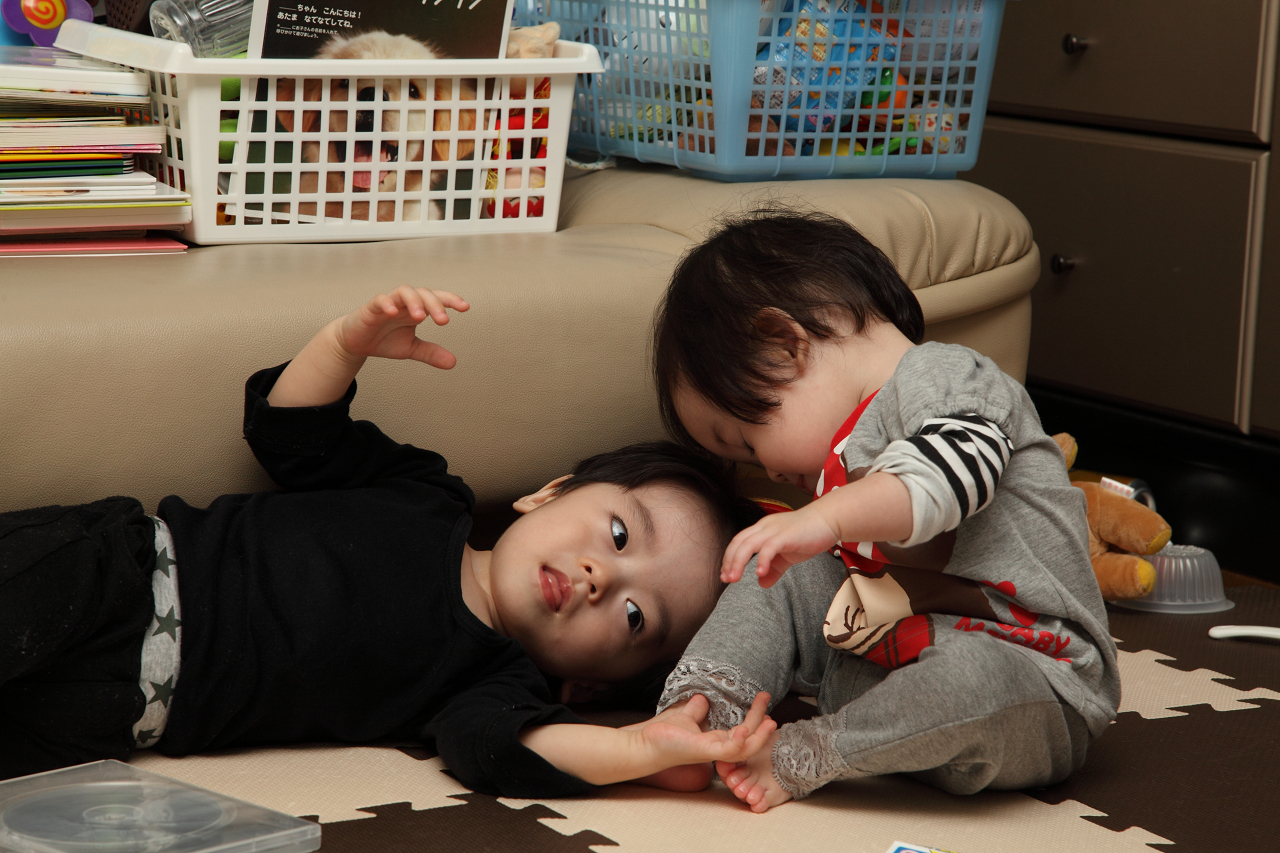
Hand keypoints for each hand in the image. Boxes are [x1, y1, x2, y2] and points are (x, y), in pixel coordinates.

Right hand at [335, 285, 469, 367]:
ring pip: (404, 291)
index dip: (450, 300)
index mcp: (416, 310)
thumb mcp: (411, 349)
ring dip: (414, 301)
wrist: (356, 343)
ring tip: (421, 317)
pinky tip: (394, 313)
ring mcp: (388, 304)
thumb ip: (431, 353)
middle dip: (435, 305)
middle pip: (423, 293)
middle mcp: (404, 304)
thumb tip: (453, 362)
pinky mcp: (370, 308)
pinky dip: (387, 304)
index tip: (465, 307)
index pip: (436, 299)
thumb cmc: (384, 340)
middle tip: (443, 321)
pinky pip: (380, 300)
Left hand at [631, 693, 775, 771]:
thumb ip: (696, 710)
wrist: (644, 744)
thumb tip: (702, 698)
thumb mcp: (685, 717)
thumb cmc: (664, 735)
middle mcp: (718, 748)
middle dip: (761, 720)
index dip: (756, 716)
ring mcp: (712, 752)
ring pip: (745, 749)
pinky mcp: (702, 751)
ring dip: (758, 736)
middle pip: (750, 738)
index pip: (744, 730)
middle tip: (767, 697)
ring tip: (769, 721)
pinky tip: (744, 729)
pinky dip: (738, 742)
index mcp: (716, 740)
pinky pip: (726, 751)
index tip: (763, 698)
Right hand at [715, 727, 792, 812]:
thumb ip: (759, 726)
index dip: (726, 767)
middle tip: (736, 781)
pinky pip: (762, 804)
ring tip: (749, 793)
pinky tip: (758, 803)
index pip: (728, 766)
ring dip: (746, 793)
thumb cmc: (778, 743)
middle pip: (735, 782)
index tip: (726, 766)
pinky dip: (759, 804)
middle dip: (735, 782)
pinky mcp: (770, 796)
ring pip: (747, 793)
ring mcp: (757, 786)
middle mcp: (747, 775)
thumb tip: (762, 709)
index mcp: (741, 761)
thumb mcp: (766, 733)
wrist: (797, 755)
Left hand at [721, 502, 838, 587]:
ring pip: (748, 544)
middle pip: (738, 542)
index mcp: (762, 529)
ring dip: (738, 562)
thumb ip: (774, 568)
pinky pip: (769, 547)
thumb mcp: (788, 555)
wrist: (830, 520)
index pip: (738, 542)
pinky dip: (762, 560)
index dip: (729, 558)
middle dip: (729, 562)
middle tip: (726, 579)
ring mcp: (774, 530)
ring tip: (734, 579)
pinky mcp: (786, 535)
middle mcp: (764, 527)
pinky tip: (759, 573)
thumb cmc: (809, 535)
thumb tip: (762, 583)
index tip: (725, 576)